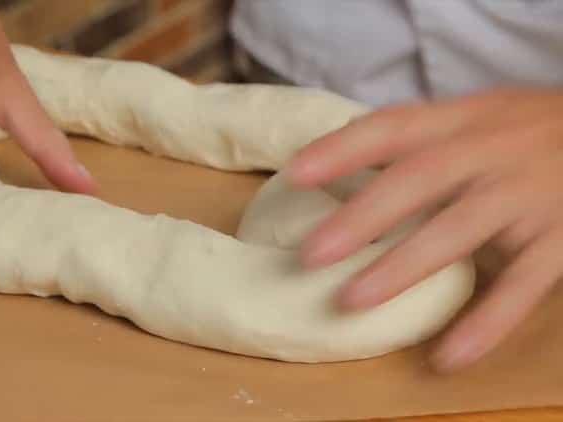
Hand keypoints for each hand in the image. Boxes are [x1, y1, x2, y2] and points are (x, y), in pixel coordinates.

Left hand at [288, 87, 562, 371]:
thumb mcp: (477, 118)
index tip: (294, 174)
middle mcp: (491, 152)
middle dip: (363, 218)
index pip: (393, 127)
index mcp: (463, 120)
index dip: (342, 149)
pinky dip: (484, 324)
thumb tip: (338, 152)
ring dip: (402, 268)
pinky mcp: (561, 240)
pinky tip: (446, 357)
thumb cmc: (529, 132)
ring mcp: (526, 196)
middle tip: (310, 255)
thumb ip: (421, 137)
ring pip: (459, 230)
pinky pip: (522, 287)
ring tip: (351, 300)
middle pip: (419, 179)